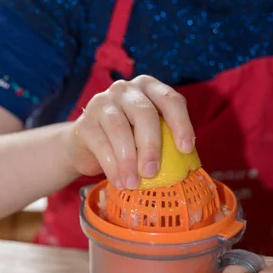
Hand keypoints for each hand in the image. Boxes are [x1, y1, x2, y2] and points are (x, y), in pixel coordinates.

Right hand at [68, 75, 194, 188]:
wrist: (87, 146)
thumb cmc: (128, 140)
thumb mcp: (148, 134)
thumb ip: (166, 140)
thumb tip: (188, 165)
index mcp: (148, 88)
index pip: (170, 99)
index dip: (181, 123)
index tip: (185, 149)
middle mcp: (125, 89)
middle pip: (144, 113)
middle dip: (151, 146)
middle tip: (152, 173)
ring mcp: (102, 103)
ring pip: (119, 129)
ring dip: (128, 161)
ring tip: (134, 184)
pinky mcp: (84, 123)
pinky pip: (101, 145)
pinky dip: (112, 167)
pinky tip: (119, 182)